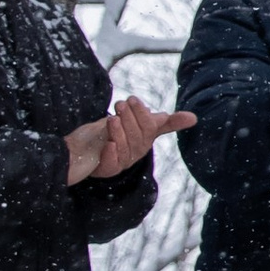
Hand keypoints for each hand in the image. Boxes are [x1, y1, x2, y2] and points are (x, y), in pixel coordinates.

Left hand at [64, 98, 193, 186]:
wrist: (74, 150)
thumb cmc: (103, 134)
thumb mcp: (131, 120)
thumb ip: (160, 120)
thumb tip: (194, 118)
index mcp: (142, 141)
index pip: (151, 128)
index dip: (142, 113)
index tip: (130, 100)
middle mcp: (133, 154)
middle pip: (140, 136)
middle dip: (130, 118)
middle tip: (118, 105)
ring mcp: (120, 163)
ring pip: (126, 147)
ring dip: (119, 131)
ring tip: (110, 118)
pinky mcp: (105, 170)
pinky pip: (113, 162)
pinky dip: (110, 151)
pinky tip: (106, 142)